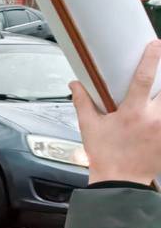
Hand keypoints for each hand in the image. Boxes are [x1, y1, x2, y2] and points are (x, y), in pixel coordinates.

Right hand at [72, 39, 160, 185]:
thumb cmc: (105, 155)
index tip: (156, 45)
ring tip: (156, 96)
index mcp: (132, 113)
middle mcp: (153, 119)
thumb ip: (83, 102)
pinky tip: (156, 113)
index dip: (152, 58)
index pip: (144, 78)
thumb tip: (75, 85)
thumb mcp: (89, 127)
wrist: (120, 182)